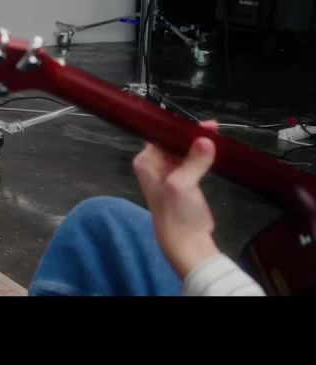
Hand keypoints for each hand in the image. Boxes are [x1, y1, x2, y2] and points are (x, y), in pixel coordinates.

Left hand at [132, 119, 220, 277]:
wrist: (186, 240)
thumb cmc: (176, 212)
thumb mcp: (183, 184)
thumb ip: (194, 161)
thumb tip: (206, 139)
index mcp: (147, 161)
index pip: (161, 135)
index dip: (181, 128)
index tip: (203, 124)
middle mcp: (154, 164)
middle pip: (173, 141)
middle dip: (192, 134)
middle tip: (214, 127)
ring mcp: (169, 171)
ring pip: (184, 150)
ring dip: (199, 144)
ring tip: (217, 134)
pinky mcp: (184, 179)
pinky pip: (192, 160)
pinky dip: (202, 155)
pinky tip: (215, 149)